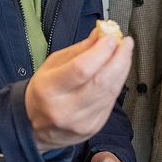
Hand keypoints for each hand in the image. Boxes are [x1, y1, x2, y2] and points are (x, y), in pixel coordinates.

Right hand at [24, 26, 133, 151]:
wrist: (36, 127)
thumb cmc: (43, 92)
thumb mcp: (52, 65)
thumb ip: (79, 50)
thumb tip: (101, 34)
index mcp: (49, 90)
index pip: (80, 69)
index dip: (100, 52)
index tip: (110, 37)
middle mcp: (64, 109)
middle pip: (101, 81)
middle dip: (119, 58)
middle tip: (125, 43)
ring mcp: (81, 121)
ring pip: (110, 92)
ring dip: (122, 69)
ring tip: (125, 53)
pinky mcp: (94, 127)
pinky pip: (111, 101)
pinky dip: (118, 83)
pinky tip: (119, 71)